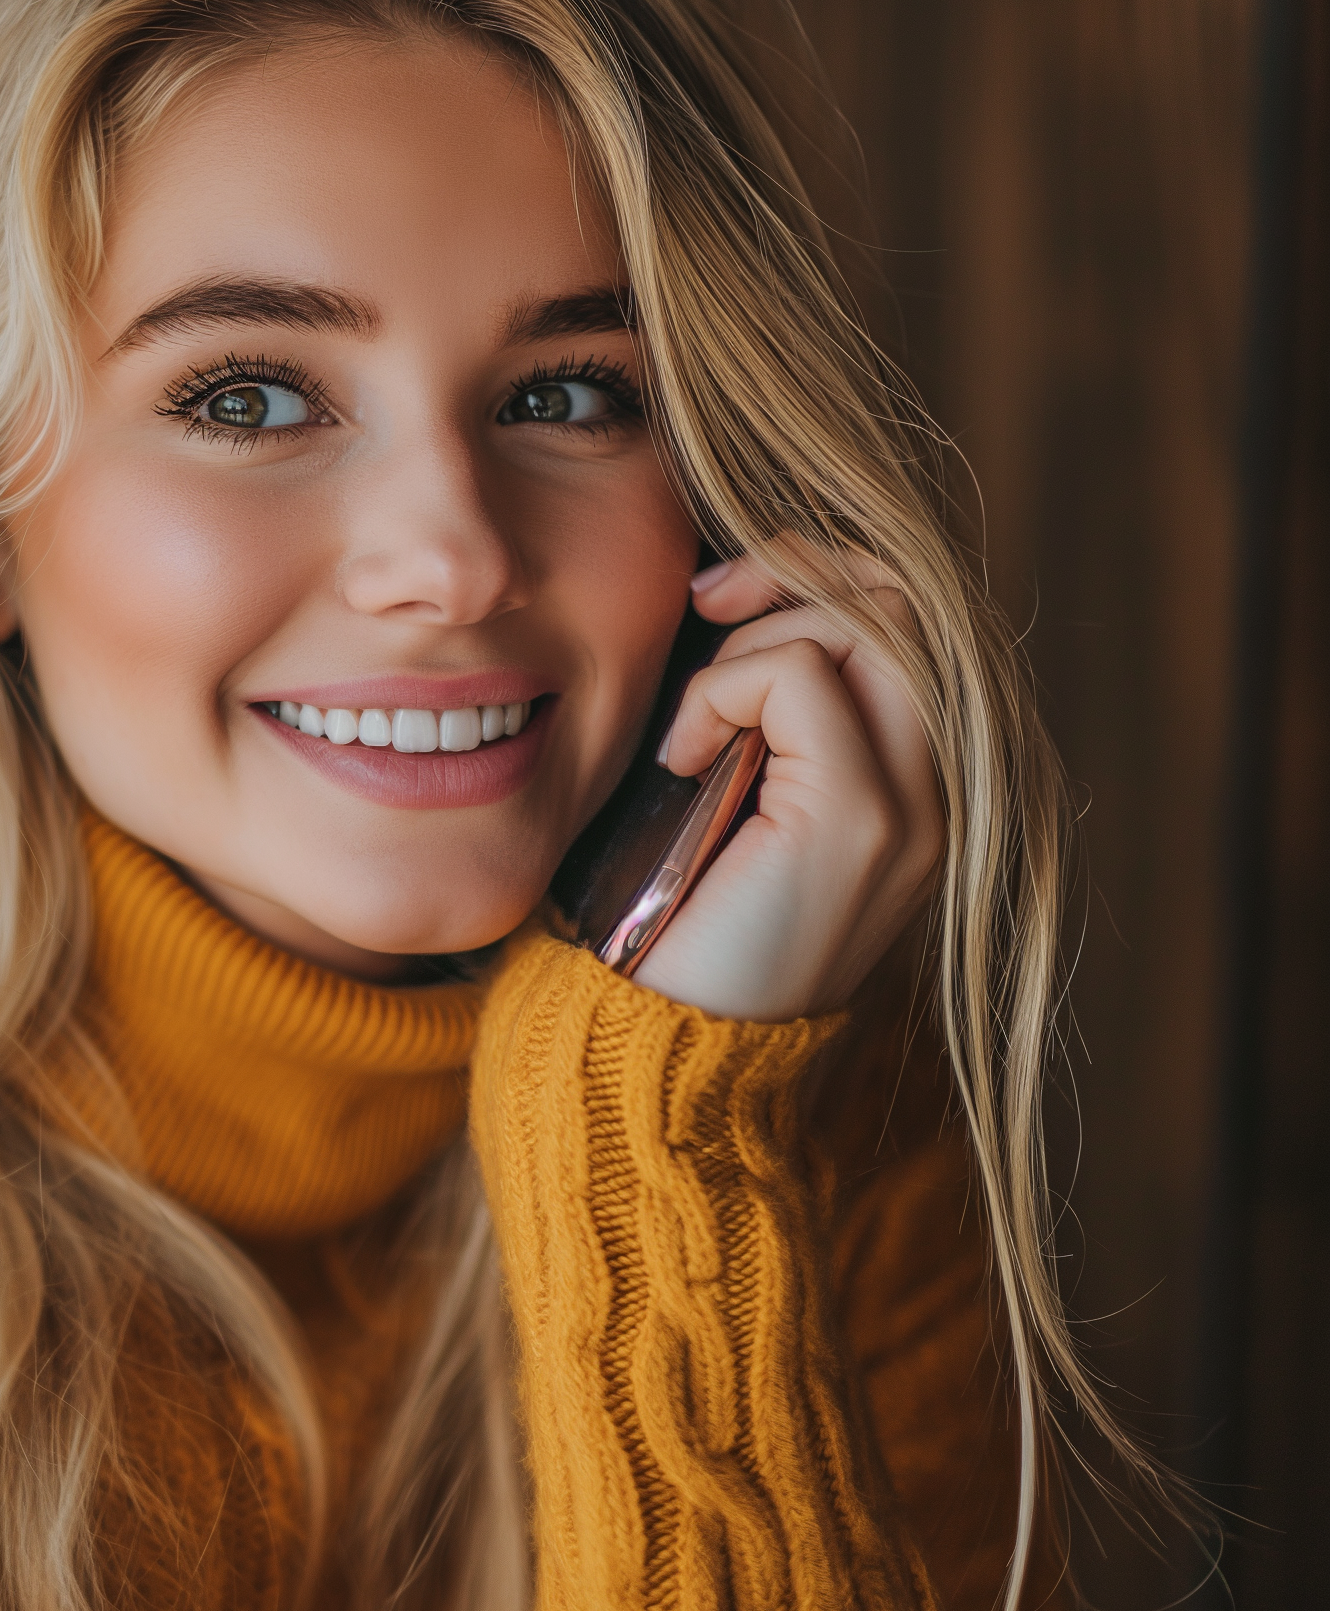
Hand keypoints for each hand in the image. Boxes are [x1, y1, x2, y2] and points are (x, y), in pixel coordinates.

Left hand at [632, 549, 944, 1021]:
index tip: (719, 597)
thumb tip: (730, 599)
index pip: (910, 621)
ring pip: (869, 621)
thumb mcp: (732, 790)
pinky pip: (799, 677)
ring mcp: (915, 806)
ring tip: (695, 717)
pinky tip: (684, 758)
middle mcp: (939, 792)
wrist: (671, 1042)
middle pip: (905, 601)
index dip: (821, 574)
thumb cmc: (680, 915)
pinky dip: (724, 692)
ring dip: (757, 635)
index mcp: (915, 782)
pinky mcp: (862, 820)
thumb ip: (766, 714)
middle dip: (798, 569)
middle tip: (706, 598)